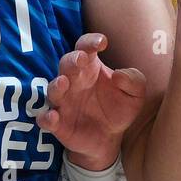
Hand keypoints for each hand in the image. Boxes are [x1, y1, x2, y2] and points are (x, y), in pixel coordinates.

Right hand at [36, 33, 146, 170]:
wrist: (110, 139)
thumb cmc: (119, 108)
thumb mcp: (135, 95)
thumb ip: (134, 81)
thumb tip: (119, 76)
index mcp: (90, 67)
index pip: (85, 47)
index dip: (90, 42)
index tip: (102, 42)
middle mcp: (73, 81)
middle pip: (67, 64)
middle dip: (72, 60)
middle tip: (80, 59)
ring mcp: (63, 102)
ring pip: (53, 89)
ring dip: (56, 85)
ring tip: (63, 83)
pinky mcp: (58, 123)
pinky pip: (45, 119)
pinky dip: (46, 118)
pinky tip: (52, 117)